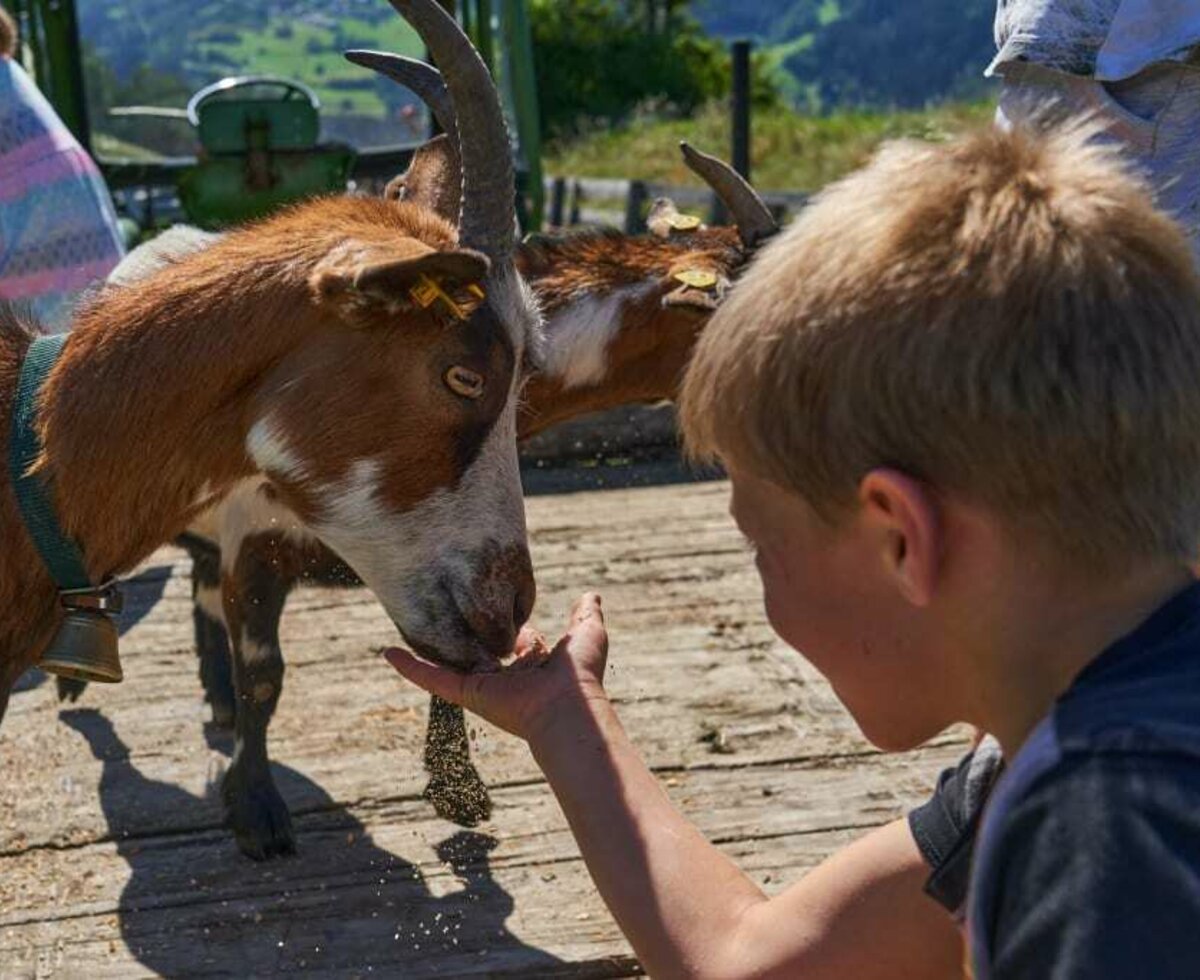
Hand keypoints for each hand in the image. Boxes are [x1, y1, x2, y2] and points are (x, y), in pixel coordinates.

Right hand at [384, 593, 609, 743]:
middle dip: (462, 633)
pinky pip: (433, 678)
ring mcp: (484, 685)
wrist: (569, 706)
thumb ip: (585, 613)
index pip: (513, 639)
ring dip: (426, 650)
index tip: (487, 605)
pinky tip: (389, 654)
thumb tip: (589, 595)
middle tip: (440, 608)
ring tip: (403, 629)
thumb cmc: (581, 674)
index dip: (503, 621)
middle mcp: (506, 675)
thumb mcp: (587, 633)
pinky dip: (410, 667)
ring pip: (449, 663)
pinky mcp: (467, 692)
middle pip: (477, 649)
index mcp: (533, 663)